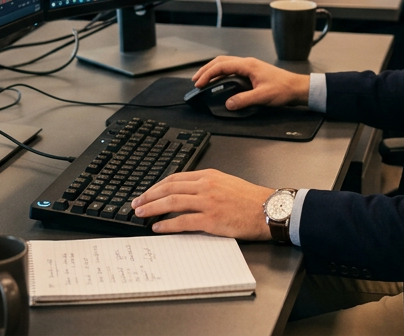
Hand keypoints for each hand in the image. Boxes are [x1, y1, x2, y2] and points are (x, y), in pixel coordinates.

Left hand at [131, 170, 273, 239]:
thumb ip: (206, 185)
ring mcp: (207, 202)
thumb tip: (186, 193)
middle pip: (169, 188)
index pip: (175, 178)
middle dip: (149, 195)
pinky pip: (183, 221)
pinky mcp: (211, 220)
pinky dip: (167, 224)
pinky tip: (158, 226)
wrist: (268, 210)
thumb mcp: (226, 183)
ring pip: (172, 202)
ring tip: (141, 213)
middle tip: (136, 203)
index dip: (157, 185)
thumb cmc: (250, 199)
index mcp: (208, 176)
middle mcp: (205, 186)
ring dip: (152, 207)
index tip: (147, 192)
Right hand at [191, 56, 309, 111]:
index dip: (208, 74)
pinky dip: (221, 73)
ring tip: (204, 80)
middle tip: (196, 80)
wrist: (297, 87)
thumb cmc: (283, 89)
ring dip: (213, 70)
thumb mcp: (263, 97)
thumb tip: (228, 104)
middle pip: (221, 61)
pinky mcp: (252, 72)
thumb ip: (244, 100)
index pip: (222, 66)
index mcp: (248, 65)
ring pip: (226, 63)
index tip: (199, 83)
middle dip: (206, 70)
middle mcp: (247, 63)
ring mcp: (250, 66)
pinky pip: (232, 69)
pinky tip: (219, 81)